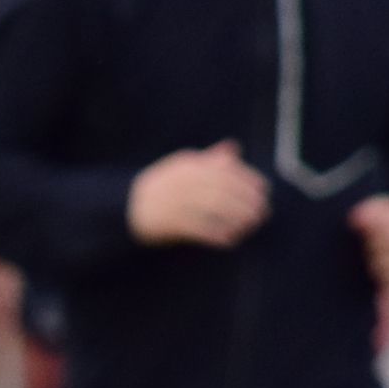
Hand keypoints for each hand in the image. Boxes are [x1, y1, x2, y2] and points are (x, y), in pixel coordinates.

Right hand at [127, 140, 269, 247]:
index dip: (248, 179)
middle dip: (246, 201)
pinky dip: (218, 234)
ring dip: (237, 218)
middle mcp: (182, 180)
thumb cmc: (161, 188)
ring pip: (214, 207)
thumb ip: (209, 160)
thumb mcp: (182, 167)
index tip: (263, 190)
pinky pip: (199, 228)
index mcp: (188, 165)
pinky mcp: (168, 222)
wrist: (125, 208)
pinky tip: (230, 240)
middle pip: (223, 189)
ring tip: (250, 226)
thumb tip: (234, 148)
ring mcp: (174, 201)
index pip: (225, 169)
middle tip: (262, 212)